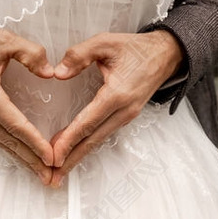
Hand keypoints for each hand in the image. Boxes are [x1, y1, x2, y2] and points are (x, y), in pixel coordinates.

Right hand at [0, 30, 56, 182]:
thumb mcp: (1, 40)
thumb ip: (29, 52)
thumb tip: (49, 73)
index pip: (14, 124)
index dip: (34, 142)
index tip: (50, 156)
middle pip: (8, 141)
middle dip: (31, 160)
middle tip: (51, 176)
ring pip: (1, 143)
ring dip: (22, 159)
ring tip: (42, 173)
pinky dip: (11, 150)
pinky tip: (24, 158)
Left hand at [48, 30, 184, 172]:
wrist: (166, 55)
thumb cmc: (136, 48)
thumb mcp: (106, 42)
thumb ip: (79, 55)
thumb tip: (58, 73)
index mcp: (117, 94)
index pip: (88, 121)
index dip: (69, 139)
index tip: (54, 154)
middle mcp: (124, 111)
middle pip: (93, 140)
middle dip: (71, 159)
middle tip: (52, 176)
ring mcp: (127, 116)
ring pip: (98, 140)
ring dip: (78, 156)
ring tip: (59, 170)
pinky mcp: (126, 117)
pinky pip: (103, 134)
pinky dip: (87, 145)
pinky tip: (74, 152)